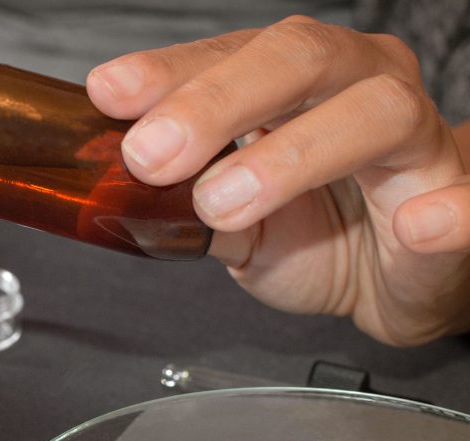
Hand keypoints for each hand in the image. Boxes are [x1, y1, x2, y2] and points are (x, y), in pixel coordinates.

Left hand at [88, 15, 469, 344]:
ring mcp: (417, 140)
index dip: (171, 73)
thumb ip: (184, 207)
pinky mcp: (456, 200)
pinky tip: (411, 226)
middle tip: (152, 152)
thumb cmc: (318, 232)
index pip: (231, 56)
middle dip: (214, 102)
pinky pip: (467, 201)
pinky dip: (446, 214)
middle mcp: (359, 86)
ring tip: (223, 203)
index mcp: (297, 84)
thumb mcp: (234, 223)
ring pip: (375, 112)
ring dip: (291, 156)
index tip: (110, 93)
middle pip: (298, 60)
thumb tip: (118, 196)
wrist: (395, 279)